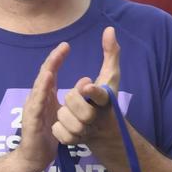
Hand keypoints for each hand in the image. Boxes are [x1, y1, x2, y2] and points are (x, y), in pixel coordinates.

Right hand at [10, 42, 69, 171]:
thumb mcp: (62, 113)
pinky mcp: (32, 121)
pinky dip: (41, 94)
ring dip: (46, 76)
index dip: (57, 59)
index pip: (50, 73)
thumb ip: (72, 98)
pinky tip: (46, 85)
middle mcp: (37, 99)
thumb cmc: (48, 135)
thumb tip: (85, 83)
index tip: (66, 46)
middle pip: (44, 76)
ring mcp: (32, 109)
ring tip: (53, 63)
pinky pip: (37, 106)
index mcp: (45, 96)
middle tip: (63, 47)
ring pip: (39, 89)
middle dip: (52, 61)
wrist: (34, 156)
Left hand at [53, 27, 121, 150]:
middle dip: (71, 97)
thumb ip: (111, 53)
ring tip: (73, 117)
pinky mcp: (76, 142)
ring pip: (64, 118)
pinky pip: (60, 133)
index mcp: (106, 99)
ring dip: (64, 116)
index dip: (93, 91)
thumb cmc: (105, 101)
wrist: (103, 133)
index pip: (101, 93)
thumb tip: (110, 29)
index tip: (86, 85)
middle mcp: (98, 116)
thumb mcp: (111, 77)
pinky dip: (59, 130)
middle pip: (73, 100)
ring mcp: (87, 131)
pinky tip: (67, 129)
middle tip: (80, 99)